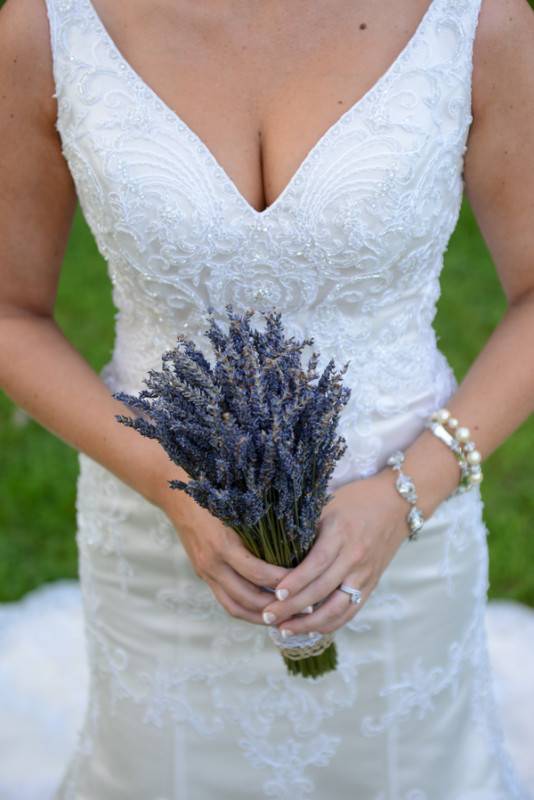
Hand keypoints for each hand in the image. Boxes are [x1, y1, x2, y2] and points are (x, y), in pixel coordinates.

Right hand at [159, 488, 289, 623]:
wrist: (178, 496)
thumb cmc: (216, 494)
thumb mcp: (239, 507)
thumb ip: (261, 525)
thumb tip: (298, 539)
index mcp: (223, 545)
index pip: (259, 574)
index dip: (283, 582)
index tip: (306, 582)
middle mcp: (212, 563)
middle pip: (247, 597)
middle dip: (276, 606)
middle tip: (302, 607)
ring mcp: (205, 572)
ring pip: (234, 606)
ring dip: (260, 616)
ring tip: (286, 617)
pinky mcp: (203, 575)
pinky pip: (225, 601)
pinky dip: (245, 610)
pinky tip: (264, 610)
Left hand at [260, 468, 409, 636]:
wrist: (397, 503)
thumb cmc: (357, 500)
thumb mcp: (328, 505)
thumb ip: (306, 527)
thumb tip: (274, 547)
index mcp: (341, 533)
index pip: (317, 563)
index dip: (296, 581)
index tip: (276, 594)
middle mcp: (355, 557)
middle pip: (322, 589)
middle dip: (293, 607)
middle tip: (268, 616)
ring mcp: (365, 574)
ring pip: (338, 608)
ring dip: (310, 623)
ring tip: (285, 630)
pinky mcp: (372, 584)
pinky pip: (351, 610)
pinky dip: (331, 623)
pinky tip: (311, 629)